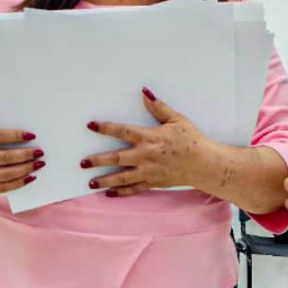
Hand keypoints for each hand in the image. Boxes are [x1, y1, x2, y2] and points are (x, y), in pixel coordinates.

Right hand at [0, 128, 43, 193]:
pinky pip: (4, 187)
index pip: (0, 137)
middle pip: (7, 158)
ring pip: (8, 173)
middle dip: (27, 155)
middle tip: (40, 152)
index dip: (17, 136)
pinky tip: (30, 177)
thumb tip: (22, 138)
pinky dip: (19, 183)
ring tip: (39, 164)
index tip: (32, 135)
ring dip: (27, 169)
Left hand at [82, 89, 210, 196]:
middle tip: (83, 163)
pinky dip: (121, 193)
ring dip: (105, 180)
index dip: (105, 128)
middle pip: (116, 158)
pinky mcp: (153, 183)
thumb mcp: (176, 120)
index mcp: (148, 138)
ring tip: (90, 183)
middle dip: (97, 160)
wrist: (204, 164)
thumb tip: (145, 93)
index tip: (91, 126)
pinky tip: (110, 194)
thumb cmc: (192, 140)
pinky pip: (134, 189)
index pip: (122, 131)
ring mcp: (148, 172)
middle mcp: (145, 156)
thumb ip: (158, 108)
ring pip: (121, 178)